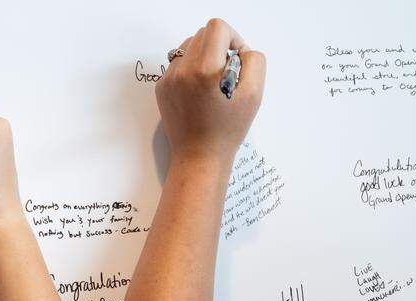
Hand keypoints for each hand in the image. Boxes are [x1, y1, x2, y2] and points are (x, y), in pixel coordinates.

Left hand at [156, 19, 265, 166]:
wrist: (199, 157)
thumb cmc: (228, 130)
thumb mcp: (253, 95)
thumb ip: (254, 62)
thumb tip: (241, 50)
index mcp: (205, 69)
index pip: (218, 28)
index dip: (233, 38)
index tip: (237, 59)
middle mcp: (183, 69)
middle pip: (202, 34)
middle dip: (219, 46)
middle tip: (227, 73)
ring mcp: (169, 78)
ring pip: (188, 47)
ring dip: (204, 56)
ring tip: (212, 82)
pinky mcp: (162, 88)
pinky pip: (178, 64)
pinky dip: (191, 70)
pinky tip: (199, 92)